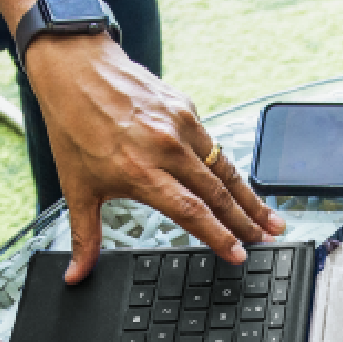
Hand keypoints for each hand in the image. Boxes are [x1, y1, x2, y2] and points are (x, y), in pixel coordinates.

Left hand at [24, 38, 281, 282]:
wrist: (74, 66)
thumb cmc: (73, 124)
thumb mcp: (76, 186)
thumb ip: (84, 235)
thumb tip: (75, 275)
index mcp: (139, 171)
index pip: (190, 210)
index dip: (219, 235)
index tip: (238, 253)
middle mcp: (164, 148)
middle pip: (217, 192)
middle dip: (246, 220)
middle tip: (268, 239)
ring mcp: (179, 124)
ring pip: (224, 168)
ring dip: (249, 197)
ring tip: (269, 218)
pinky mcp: (185, 107)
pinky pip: (211, 143)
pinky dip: (226, 166)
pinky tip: (237, 183)